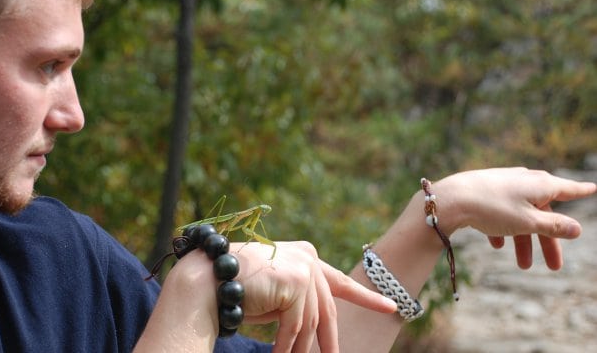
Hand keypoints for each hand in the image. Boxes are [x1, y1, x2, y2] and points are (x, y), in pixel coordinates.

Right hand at [231, 241, 396, 352]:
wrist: (209, 279)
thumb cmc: (237, 287)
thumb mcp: (277, 292)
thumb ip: (299, 300)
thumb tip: (319, 326)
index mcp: (306, 255)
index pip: (340, 281)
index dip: (365, 297)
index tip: (390, 307)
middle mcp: (309, 258)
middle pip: (327, 309)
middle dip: (330, 341)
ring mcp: (305, 269)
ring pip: (311, 323)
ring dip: (301, 349)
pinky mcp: (297, 283)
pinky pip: (296, 326)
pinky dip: (287, 346)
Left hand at [438, 167, 595, 268]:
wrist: (450, 199)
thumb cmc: (492, 208)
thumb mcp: (528, 222)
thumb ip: (554, 225)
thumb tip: (577, 228)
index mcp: (540, 184)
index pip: (568, 189)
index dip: (581, 190)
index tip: (593, 188)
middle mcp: (524, 181)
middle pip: (543, 212)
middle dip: (548, 240)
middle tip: (555, 267)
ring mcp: (503, 185)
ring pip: (520, 216)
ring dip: (523, 240)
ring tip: (522, 265)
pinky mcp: (484, 191)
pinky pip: (500, 213)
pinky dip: (502, 229)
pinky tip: (496, 244)